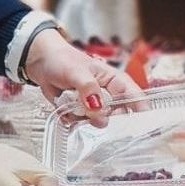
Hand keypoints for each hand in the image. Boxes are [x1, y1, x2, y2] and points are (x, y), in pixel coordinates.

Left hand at [22, 28, 141, 125]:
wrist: (41, 63)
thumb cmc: (63, 60)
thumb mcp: (77, 72)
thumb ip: (89, 89)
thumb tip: (99, 110)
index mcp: (114, 80)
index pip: (134, 96)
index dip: (141, 111)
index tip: (143, 126)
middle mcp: (107, 94)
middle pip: (117, 115)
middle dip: (104, 117)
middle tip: (90, 111)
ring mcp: (93, 104)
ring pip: (97, 121)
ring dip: (84, 117)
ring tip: (71, 103)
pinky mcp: (80, 113)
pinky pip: (80, 124)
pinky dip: (71, 118)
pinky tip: (64, 107)